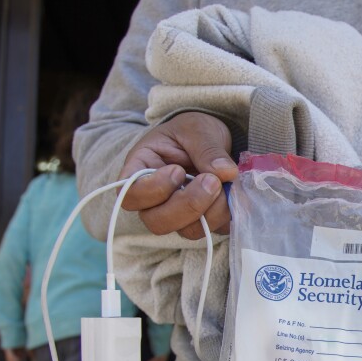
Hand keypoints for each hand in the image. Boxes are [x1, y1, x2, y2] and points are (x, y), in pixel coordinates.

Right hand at [118, 112, 238, 238]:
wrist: (213, 141)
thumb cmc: (194, 132)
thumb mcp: (197, 129)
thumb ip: (207, 149)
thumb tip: (226, 173)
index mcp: (141, 170)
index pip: (130, 195)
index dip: (152, 190)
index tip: (177, 171)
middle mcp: (155, 199)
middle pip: (157, 222)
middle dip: (188, 205)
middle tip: (211, 181)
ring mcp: (179, 214)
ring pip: (187, 231)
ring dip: (211, 211)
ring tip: (225, 185)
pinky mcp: (203, 221)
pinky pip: (213, 230)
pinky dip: (226, 215)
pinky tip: (231, 193)